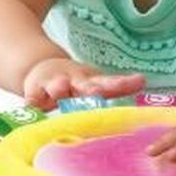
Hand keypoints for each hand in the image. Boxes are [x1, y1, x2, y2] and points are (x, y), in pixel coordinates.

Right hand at [22, 57, 144, 111]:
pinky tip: (31, 106)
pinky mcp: (34, 92)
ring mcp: (53, 86)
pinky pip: (32, 99)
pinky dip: (32, 102)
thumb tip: (143, 80)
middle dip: (90, 89)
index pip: (109, 83)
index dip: (122, 84)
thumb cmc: (76, 83)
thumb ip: (118, 85)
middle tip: (97, 91)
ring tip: (60, 89)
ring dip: (59, 88)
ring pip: (56, 87)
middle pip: (83, 85)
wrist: (41, 69)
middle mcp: (74, 82)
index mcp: (91, 82)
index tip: (138, 81)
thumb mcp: (95, 81)